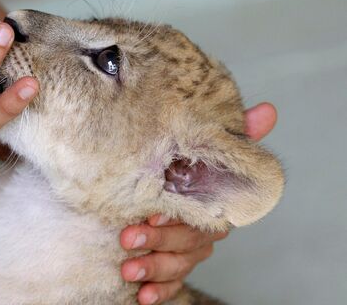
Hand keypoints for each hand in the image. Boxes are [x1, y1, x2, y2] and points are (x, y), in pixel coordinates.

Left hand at [119, 103, 276, 304]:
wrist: (146, 184)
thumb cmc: (176, 165)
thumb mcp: (194, 147)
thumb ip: (232, 134)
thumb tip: (268, 110)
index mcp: (209, 202)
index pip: (203, 214)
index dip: (177, 217)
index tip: (150, 213)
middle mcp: (202, 229)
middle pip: (189, 241)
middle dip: (157, 240)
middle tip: (127, 237)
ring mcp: (188, 250)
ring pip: (179, 264)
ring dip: (154, 267)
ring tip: (128, 269)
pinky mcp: (173, 268)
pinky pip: (174, 283)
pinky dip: (160, 291)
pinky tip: (143, 295)